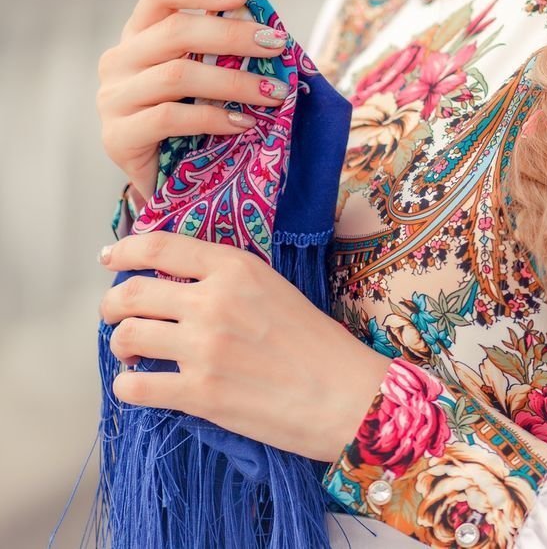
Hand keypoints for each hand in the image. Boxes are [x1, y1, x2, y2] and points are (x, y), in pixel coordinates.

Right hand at [97, 0, 295, 202]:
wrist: (162, 177)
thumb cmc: (191, 113)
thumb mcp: (205, 71)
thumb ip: (223, 45)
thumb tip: (265, 19)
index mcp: (140, 32)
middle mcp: (120, 59)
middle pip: (176, 31)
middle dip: (234, 35)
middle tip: (276, 45)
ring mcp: (112, 98)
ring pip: (177, 75)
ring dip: (234, 82)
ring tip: (274, 92)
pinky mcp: (117, 137)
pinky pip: (169, 118)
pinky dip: (213, 118)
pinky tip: (244, 123)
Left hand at [98, 231, 392, 461]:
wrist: (343, 393)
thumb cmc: (313, 341)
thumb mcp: (270, 286)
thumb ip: (223, 278)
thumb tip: (173, 280)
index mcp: (234, 267)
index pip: (159, 246)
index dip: (124, 249)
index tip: (109, 256)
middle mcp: (213, 301)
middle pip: (131, 291)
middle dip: (111, 304)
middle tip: (114, 314)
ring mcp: (203, 348)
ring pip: (127, 336)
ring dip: (120, 344)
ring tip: (131, 352)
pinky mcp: (199, 394)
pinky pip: (135, 387)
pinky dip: (127, 386)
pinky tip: (139, 385)